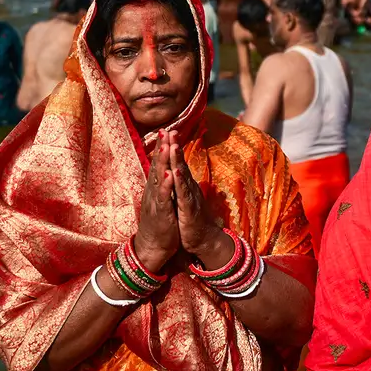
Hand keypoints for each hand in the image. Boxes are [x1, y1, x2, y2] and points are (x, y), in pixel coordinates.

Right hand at [133, 131, 180, 273]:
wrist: (153, 246)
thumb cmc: (160, 222)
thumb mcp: (162, 200)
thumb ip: (163, 186)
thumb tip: (165, 171)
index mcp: (156, 188)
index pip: (159, 164)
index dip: (163, 147)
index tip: (167, 130)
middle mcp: (153, 191)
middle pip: (157, 166)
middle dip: (162, 148)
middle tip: (165, 130)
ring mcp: (156, 201)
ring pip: (158, 178)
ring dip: (162, 162)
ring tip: (166, 146)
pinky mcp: (160, 213)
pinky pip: (163, 197)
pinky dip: (165, 186)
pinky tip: (168, 175)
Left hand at [166, 131, 219, 259]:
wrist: (204, 240)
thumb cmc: (192, 220)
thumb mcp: (185, 200)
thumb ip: (183, 186)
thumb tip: (181, 173)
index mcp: (185, 186)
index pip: (177, 163)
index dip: (172, 148)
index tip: (167, 132)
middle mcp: (188, 188)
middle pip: (180, 164)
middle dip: (174, 147)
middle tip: (170, 130)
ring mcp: (189, 197)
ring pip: (182, 176)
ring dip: (177, 160)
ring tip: (172, 145)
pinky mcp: (188, 209)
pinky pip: (183, 193)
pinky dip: (179, 182)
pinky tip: (175, 172)